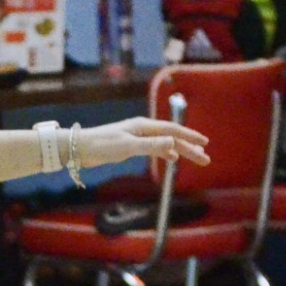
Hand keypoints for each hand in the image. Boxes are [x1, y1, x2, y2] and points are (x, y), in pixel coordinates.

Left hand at [80, 118, 210, 169]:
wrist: (79, 148)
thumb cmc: (101, 146)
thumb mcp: (128, 147)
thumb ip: (151, 145)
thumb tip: (173, 143)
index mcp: (144, 126)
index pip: (173, 130)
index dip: (190, 137)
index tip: (205, 143)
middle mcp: (142, 129)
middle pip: (172, 138)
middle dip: (190, 148)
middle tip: (206, 159)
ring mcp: (137, 137)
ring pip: (165, 143)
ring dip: (181, 151)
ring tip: (195, 158)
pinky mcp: (130, 146)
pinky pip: (155, 148)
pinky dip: (166, 153)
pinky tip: (172, 159)